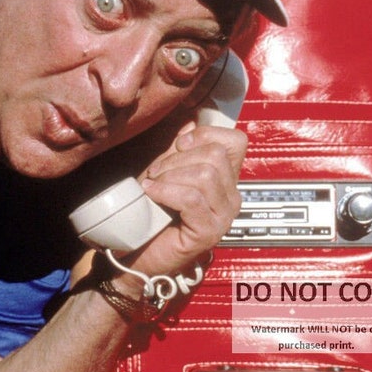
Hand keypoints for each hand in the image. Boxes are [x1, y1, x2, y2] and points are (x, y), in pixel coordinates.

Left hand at [115, 121, 245, 294]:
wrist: (135, 250)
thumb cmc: (150, 209)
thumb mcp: (167, 169)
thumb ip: (182, 147)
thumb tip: (191, 121)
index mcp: (226, 179)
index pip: (236, 141)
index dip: (205, 134)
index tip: (180, 145)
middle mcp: (231, 197)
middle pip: (216, 155)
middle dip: (178, 157)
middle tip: (156, 171)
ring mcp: (223, 216)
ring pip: (205, 175)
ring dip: (170, 175)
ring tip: (153, 184)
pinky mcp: (208, 232)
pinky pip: (192, 198)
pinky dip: (166, 191)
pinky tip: (152, 194)